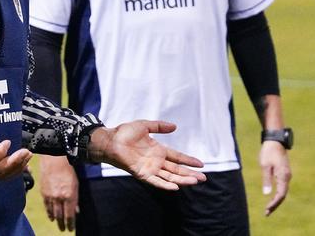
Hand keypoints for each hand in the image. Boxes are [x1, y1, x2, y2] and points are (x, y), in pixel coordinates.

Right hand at [39, 155, 77, 231]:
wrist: (54, 161)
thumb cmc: (68, 172)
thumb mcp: (76, 185)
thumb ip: (75, 200)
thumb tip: (76, 211)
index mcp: (69, 196)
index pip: (70, 216)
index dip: (70, 224)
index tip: (71, 229)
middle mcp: (59, 198)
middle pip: (60, 217)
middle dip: (63, 224)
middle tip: (64, 229)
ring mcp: (50, 196)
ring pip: (53, 213)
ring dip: (56, 221)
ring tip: (59, 225)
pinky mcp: (44, 193)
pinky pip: (47, 207)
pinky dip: (49, 213)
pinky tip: (51, 217)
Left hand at [86, 121, 205, 190]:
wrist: (110, 139)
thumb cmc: (124, 132)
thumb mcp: (144, 125)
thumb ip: (159, 126)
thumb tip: (175, 126)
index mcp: (158, 150)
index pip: (177, 157)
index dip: (189, 160)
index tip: (201, 164)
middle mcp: (156, 161)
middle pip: (177, 170)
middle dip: (190, 174)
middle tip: (204, 178)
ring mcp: (150, 168)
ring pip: (169, 177)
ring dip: (182, 180)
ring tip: (195, 181)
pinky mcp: (142, 173)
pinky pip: (155, 181)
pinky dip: (165, 185)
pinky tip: (176, 187)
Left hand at [258, 141, 290, 215]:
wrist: (275, 140)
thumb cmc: (269, 151)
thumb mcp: (265, 165)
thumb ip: (266, 179)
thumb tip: (267, 193)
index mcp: (283, 176)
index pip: (281, 195)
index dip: (274, 203)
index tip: (267, 209)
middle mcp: (287, 177)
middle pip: (283, 195)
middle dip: (275, 204)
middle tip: (267, 213)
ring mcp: (287, 175)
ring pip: (283, 191)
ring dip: (276, 200)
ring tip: (269, 208)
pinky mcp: (284, 172)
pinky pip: (283, 186)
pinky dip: (278, 194)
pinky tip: (272, 197)